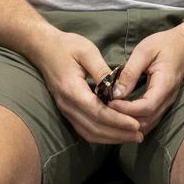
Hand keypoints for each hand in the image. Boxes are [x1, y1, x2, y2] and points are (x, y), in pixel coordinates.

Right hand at [36, 30, 143, 144]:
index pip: (97, 112)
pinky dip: (101, 134)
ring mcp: (65, 110)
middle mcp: (67, 105)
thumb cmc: (66, 46)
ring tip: (131, 136)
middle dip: (118, 134)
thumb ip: (102, 71)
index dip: (118, 121)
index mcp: (72, 90)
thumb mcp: (87, 51)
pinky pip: (84, 129)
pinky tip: (115, 133)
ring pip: (88, 133)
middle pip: (94, 128)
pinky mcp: (67, 110)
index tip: (136, 124)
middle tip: (140, 135)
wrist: (43, 48)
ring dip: (111, 137)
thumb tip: (117, 89)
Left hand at [107, 19, 183, 136]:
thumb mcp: (144, 51)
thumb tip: (116, 93)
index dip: (127, 110)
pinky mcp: (163, 104)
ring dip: (128, 123)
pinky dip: (134, 121)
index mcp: (165, 84)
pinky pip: (149, 120)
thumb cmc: (164, 44)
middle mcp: (168, 99)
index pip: (147, 107)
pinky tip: (121, 114)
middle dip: (124, 119)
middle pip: (146, 121)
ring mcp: (167, 104)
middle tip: (106, 109)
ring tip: (111, 112)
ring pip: (148, 124)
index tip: (110, 102)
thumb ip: (130, 72)